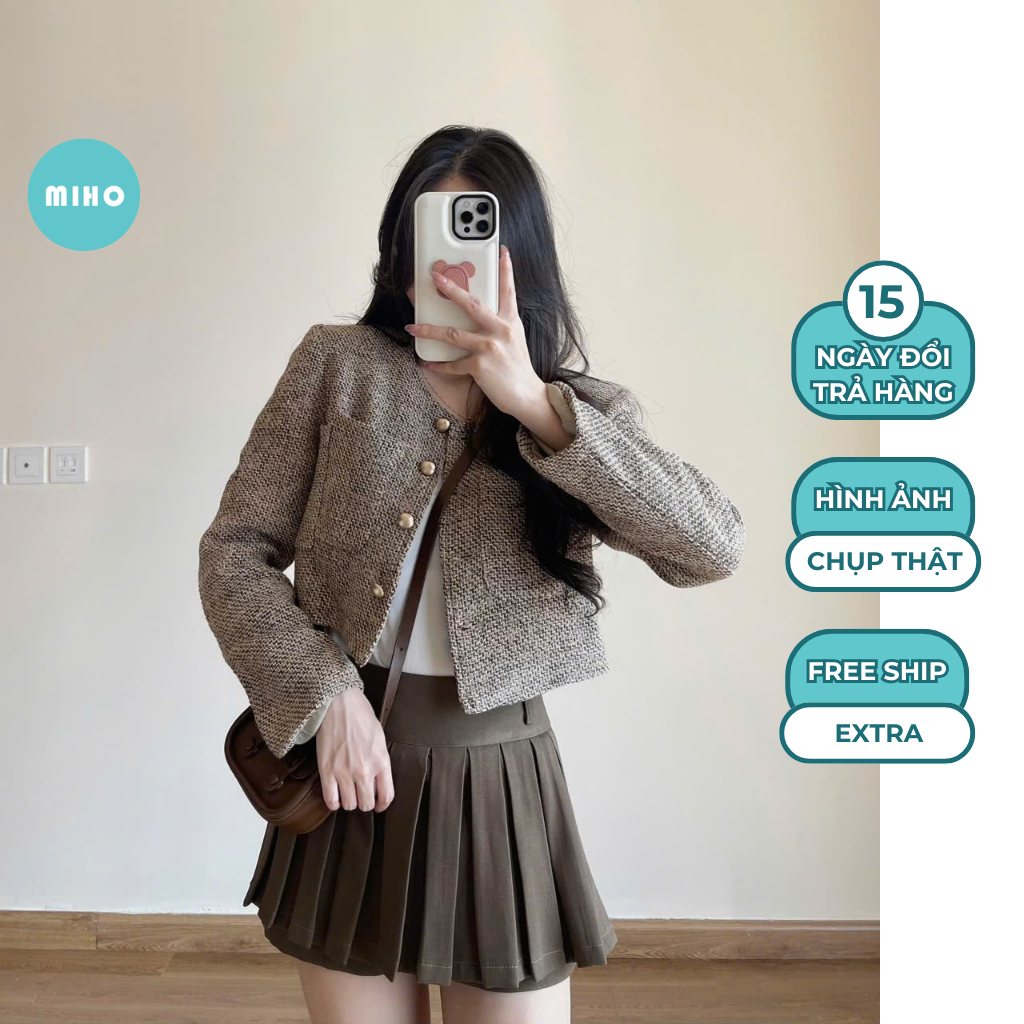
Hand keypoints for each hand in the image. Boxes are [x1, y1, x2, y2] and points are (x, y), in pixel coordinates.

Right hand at [316, 687, 393, 811]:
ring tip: (347, 792)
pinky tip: (335, 796)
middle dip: (364, 802)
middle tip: (360, 795)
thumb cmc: (360, 716)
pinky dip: (333, 802)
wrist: (339, 704)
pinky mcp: (327, 771)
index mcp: (381, 761)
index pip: (387, 796)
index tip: (379, 804)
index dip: (382, 804)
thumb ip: (379, 761)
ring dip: (348, 801)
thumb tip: (376, 780)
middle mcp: (365, 771)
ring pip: (349, 805)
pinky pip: (330, 799)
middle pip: (366, 804)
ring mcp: (344, 772)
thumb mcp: (379, 738)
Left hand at [404, 245, 547, 420]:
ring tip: (413, 327)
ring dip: (429, 330)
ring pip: (452, 334)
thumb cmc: (518, 369)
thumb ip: (499, 325)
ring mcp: (489, 347)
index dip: (505, 269)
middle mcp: (500, 330)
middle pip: (472, 304)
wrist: (527, 395)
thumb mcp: (514, 340)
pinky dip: (439, 364)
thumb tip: (479, 316)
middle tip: (435, 277)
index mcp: (510, 321)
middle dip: (451, 288)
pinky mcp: (480, 365)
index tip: (501, 250)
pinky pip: (453, 363)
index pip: (508, 290)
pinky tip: (428, 362)